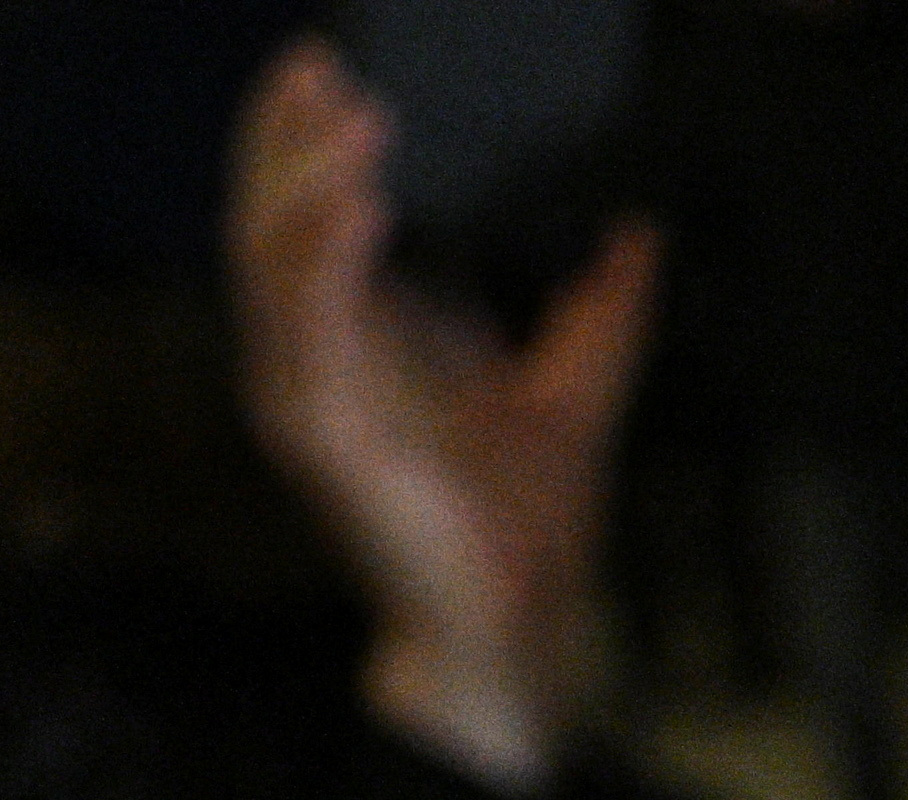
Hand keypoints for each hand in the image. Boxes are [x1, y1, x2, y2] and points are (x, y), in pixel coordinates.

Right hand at [228, 38, 663, 794]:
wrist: (518, 627)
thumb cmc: (523, 529)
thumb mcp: (579, 390)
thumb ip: (604, 313)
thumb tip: (639, 238)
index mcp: (352, 347)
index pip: (306, 222)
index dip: (310, 145)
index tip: (334, 72)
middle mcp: (311, 364)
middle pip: (268, 222)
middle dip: (285, 138)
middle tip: (315, 63)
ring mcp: (304, 399)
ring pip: (272, 261)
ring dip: (306, 179)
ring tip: (353, 118)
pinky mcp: (320, 439)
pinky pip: (307, 331)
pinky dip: (326, 260)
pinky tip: (358, 204)